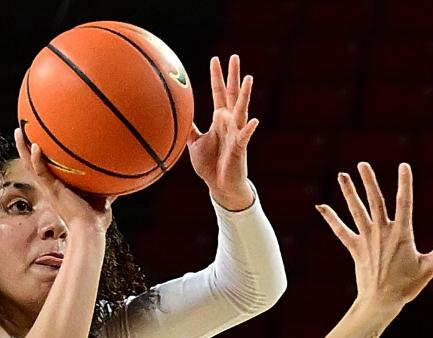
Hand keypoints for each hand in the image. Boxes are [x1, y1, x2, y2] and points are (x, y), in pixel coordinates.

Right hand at [13, 123, 111, 234]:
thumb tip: (122, 179)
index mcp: (58, 188)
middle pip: (32, 164)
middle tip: (20, 130)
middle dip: (24, 147)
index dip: (38, 156)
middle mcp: (50, 187)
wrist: (90, 231)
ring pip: (30, 165)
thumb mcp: (103, 199)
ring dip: (22, 148)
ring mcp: (49, 188)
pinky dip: (36, 159)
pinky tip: (34, 146)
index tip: (37, 141)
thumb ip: (108, 188)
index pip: (44, 169)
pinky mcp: (52, 190)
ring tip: (18, 130)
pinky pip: (40, 172)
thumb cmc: (95, 221)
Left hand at [187, 55, 258, 210]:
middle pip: (233, 94)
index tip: (215, 59)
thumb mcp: (194, 143)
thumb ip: (189, 128)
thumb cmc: (209, 165)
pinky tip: (253, 121)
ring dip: (245, 95)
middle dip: (233, 76)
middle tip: (234, 57)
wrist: (220, 186)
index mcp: (219, 119)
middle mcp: (230, 122)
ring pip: (241, 110)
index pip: (219, 92)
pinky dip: (249, 129)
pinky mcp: (240, 148)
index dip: (217, 76)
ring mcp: (237, 133)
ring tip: (248, 79)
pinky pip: (244, 137)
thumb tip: (178, 115)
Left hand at [318, 162, 432, 307]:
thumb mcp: (430, 268)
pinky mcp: (355, 248)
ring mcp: (366, 239)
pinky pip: (340, 230)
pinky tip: (321, 206)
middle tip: (362, 164)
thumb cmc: (407, 287)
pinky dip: (331, 218)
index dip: (405, 183)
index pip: (404, 203)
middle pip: (375, 201)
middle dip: (369, 181)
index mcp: (402, 234)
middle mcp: (382, 233)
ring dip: (349, 192)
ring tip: (342, 175)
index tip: (404, 166)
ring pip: (356, 211)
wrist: (380, 303)